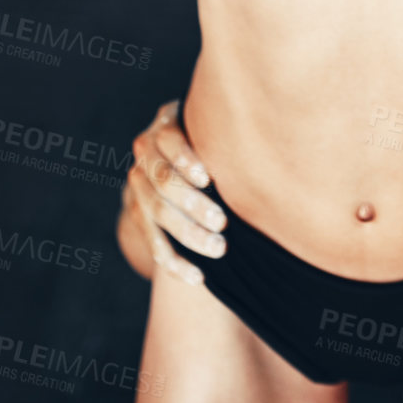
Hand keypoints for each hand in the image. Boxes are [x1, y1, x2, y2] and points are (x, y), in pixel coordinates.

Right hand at [119, 99, 225, 285]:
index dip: (186, 159)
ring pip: (157, 214)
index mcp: (164, 126)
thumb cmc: (210, 137)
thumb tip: (265, 144)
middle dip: (192, 204)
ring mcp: (137, 187)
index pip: (169, 140)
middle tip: (222, 222)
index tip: (208, 178)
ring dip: (187, 234)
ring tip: (218, 248)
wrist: (171, 158)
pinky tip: (198, 277)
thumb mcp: (213, 125)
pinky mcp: (138, 216)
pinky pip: (153, 243)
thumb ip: (226, 131)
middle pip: (163, 182)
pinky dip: (175, 262)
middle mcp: (145, 156)